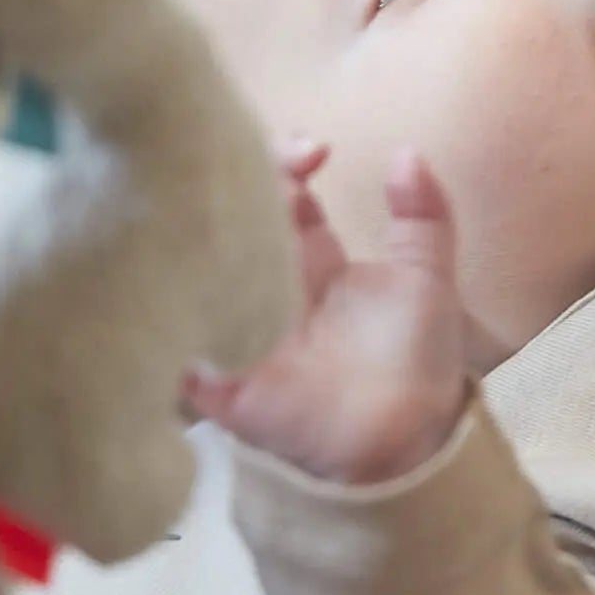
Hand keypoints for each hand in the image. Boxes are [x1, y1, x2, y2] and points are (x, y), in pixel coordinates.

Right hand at [185, 144, 469, 485]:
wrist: (405, 444)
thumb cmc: (418, 363)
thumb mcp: (428, 279)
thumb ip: (424, 216)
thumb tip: (408, 150)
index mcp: (314, 262)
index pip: (281, 196)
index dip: (287, 161)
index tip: (316, 152)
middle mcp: (268, 286)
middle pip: (233, 221)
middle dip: (238, 184)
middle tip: (257, 167)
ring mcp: (238, 328)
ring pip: (197, 267)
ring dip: (197, 230)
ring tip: (210, 195)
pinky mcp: (217, 379)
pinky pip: (174, 344)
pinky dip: (166, 310)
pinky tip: (173, 265)